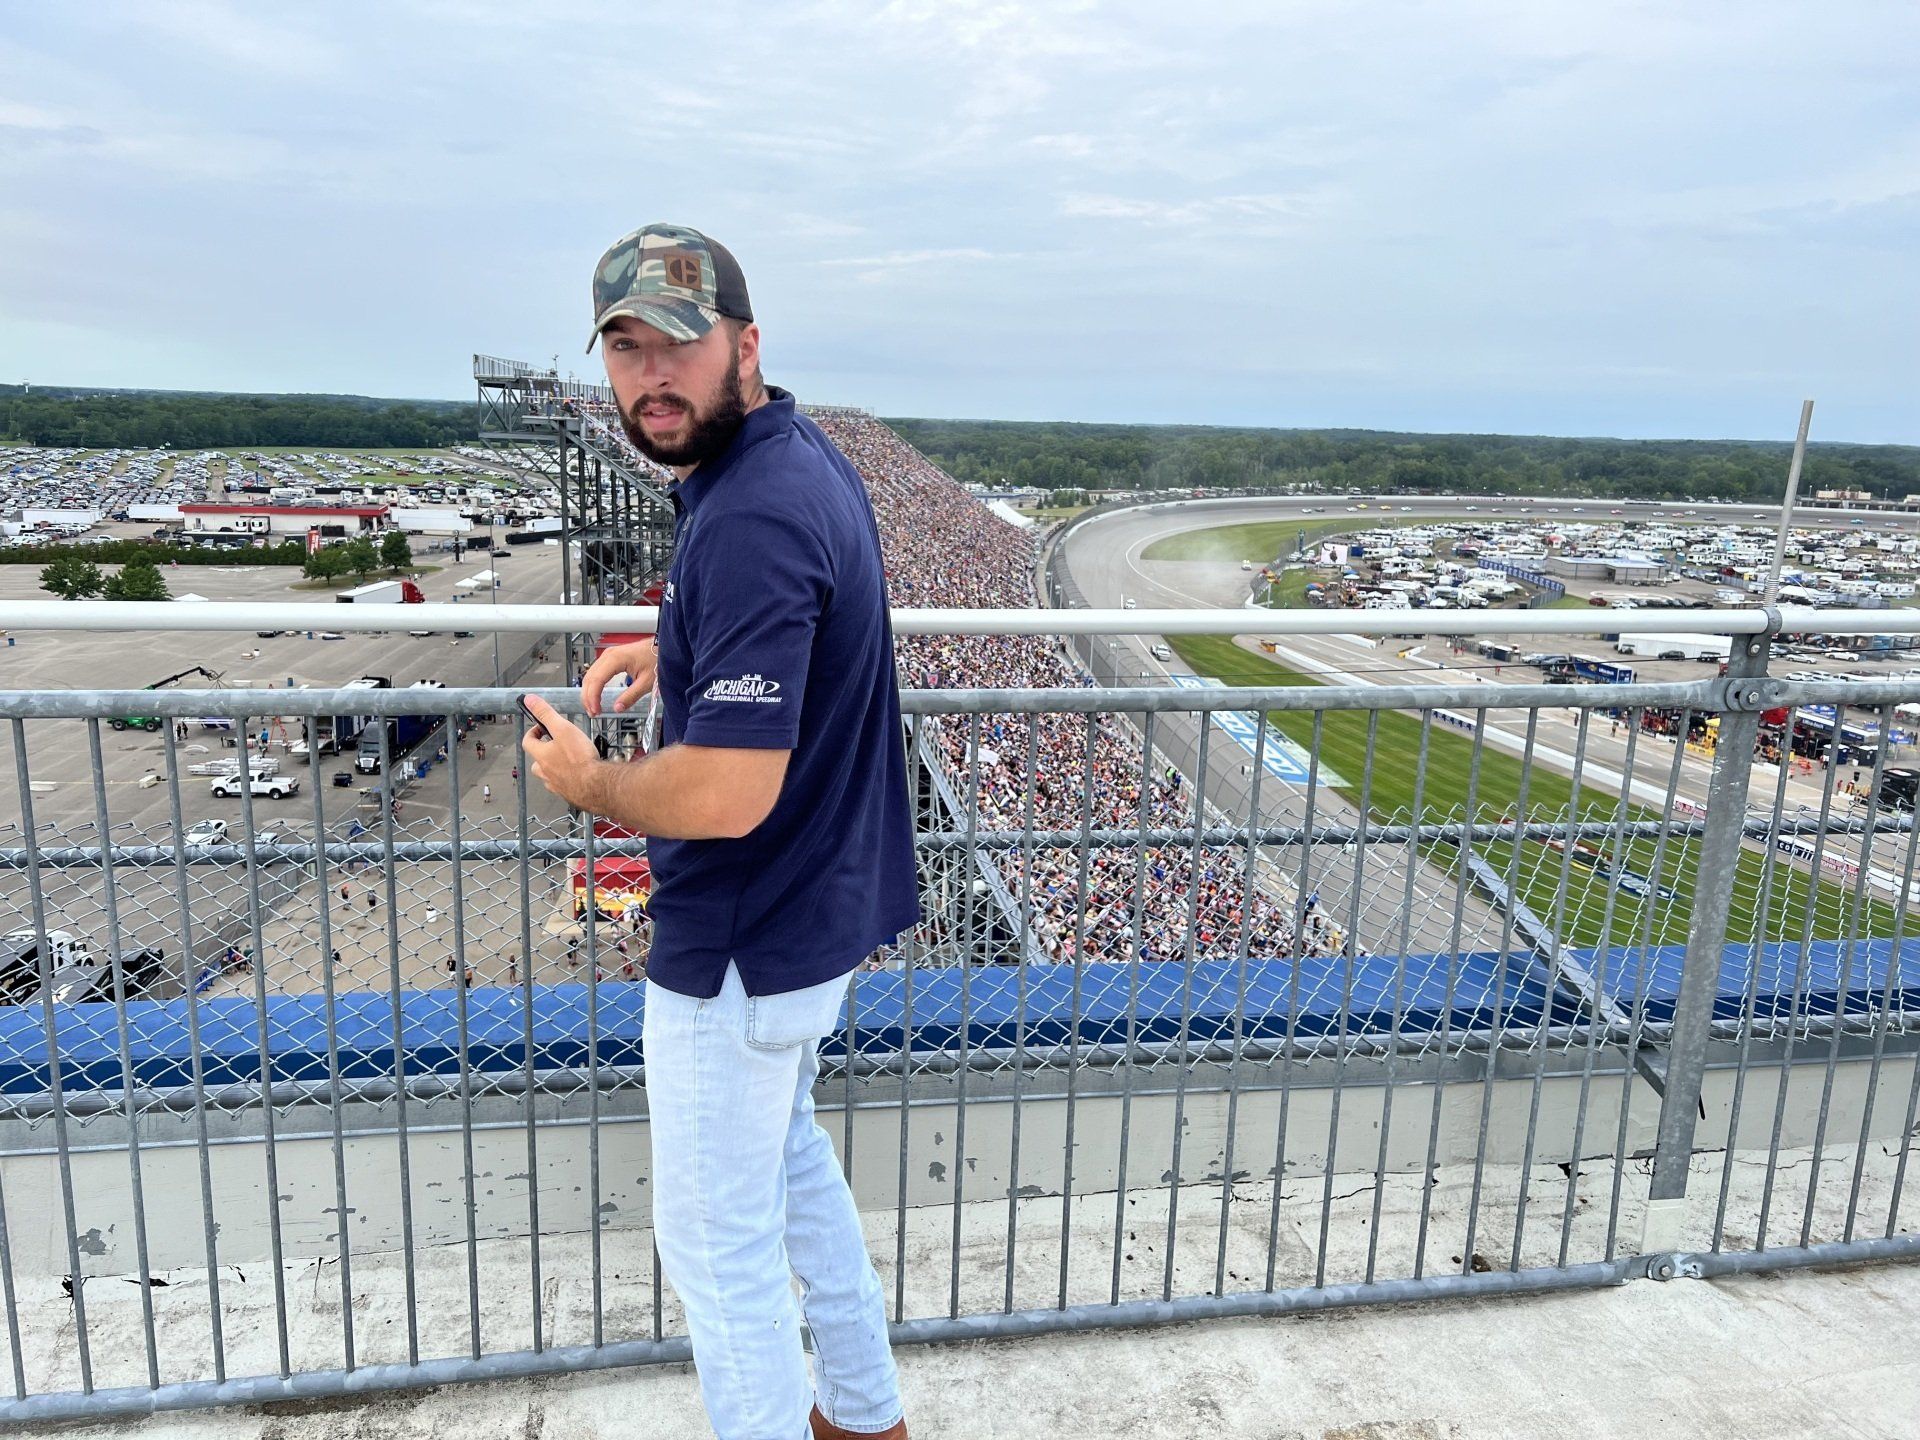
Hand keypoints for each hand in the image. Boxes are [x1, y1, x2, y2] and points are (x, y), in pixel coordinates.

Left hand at [520, 695, 602, 809]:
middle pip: (537, 761)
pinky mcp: (570, 794)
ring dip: (554, 767)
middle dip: (543, 752)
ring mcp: (557, 786)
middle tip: (557, 745)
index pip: (527, 741)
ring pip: (549, 775)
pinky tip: (580, 776)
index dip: (533, 732)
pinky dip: (568, 780)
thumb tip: (529, 700)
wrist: (596, 785)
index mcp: (541, 756)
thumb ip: (546, 714)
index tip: (541, 728)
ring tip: (568, 761)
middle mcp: (545, 772)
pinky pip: (564, 786)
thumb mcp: (563, 729)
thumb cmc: (579, 757)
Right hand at [582, 640, 658, 718]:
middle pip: (589, 678)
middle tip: (593, 713)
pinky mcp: (611, 657)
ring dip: (589, 692)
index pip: (596, 680)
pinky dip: (593, 686)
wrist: (663, 646)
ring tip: (593, 708)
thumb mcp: (647, 682)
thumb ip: (631, 696)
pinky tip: (596, 696)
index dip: (593, 698)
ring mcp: (609, 655)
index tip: (596, 711)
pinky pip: (596, 672)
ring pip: (590, 675)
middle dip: (588, 697)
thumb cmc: (657, 659)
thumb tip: (617, 708)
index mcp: (616, 659)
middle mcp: (609, 655)